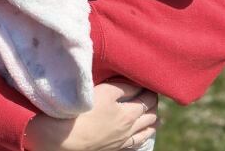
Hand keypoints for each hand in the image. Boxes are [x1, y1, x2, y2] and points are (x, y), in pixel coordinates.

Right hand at [23, 82, 157, 150]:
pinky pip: (137, 142)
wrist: (69, 136)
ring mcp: (124, 139)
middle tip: (152, 94)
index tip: (148, 81)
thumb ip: (123, 87)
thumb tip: (136, 83)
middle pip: (150, 115)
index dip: (149, 89)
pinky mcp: (116, 146)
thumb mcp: (104, 91)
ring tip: (155, 115)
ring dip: (153, 121)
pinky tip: (144, 133)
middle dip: (153, 103)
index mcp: (129, 113)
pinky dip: (145, 135)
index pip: (146, 98)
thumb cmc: (85, 110)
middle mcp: (130, 128)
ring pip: (146, 131)